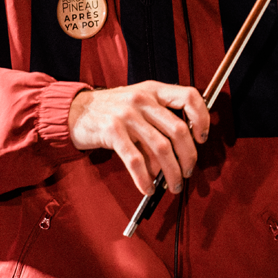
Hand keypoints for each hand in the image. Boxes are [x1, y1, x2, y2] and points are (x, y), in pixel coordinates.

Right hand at [68, 81, 209, 195]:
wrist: (75, 110)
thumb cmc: (111, 110)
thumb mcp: (138, 103)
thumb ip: (159, 121)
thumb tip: (180, 154)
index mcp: (154, 90)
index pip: (189, 96)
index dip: (202, 118)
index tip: (202, 138)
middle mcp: (143, 99)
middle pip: (179, 130)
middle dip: (188, 157)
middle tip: (187, 172)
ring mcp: (127, 114)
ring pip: (161, 148)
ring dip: (171, 173)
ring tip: (172, 185)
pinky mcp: (112, 131)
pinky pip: (136, 160)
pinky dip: (145, 179)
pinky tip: (147, 187)